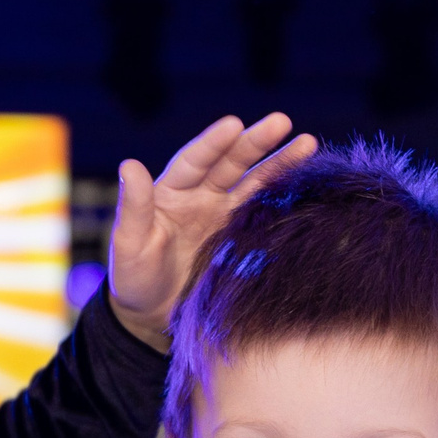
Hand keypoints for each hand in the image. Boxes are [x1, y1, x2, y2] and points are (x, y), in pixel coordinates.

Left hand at [107, 113, 319, 349]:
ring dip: (280, 164)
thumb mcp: (129, 244)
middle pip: (232, 163)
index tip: (234, 124)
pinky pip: (265, 215)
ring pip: (255, 184)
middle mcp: (201, 197)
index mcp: (172, 192)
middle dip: (256, 142)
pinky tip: (307, 185)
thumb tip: (129, 164)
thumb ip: (134, 207)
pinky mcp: (241, 240)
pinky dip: (284, 200)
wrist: (152, 315)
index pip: (196, 160)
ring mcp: (224, 217)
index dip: (215, 143)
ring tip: (309, 143)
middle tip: (283, 121)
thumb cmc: (132, 278)